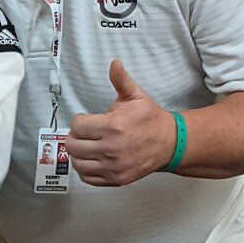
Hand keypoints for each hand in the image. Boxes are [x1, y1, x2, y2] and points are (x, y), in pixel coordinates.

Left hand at [65, 59, 176, 185]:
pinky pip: (88, 178)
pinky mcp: (116, 179)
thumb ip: (121, 80)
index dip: (78, 121)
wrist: (170, 143)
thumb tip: (114, 63)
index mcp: (114, 126)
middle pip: (73, 145)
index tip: (84, 120)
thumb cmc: (151, 119)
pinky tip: (91, 159)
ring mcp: (113, 166)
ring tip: (86, 146)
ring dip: (78, 154)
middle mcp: (112, 148)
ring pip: (77, 163)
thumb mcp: (136, 96)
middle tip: (82, 133)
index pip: (77, 126)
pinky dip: (85, 169)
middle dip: (74, 137)